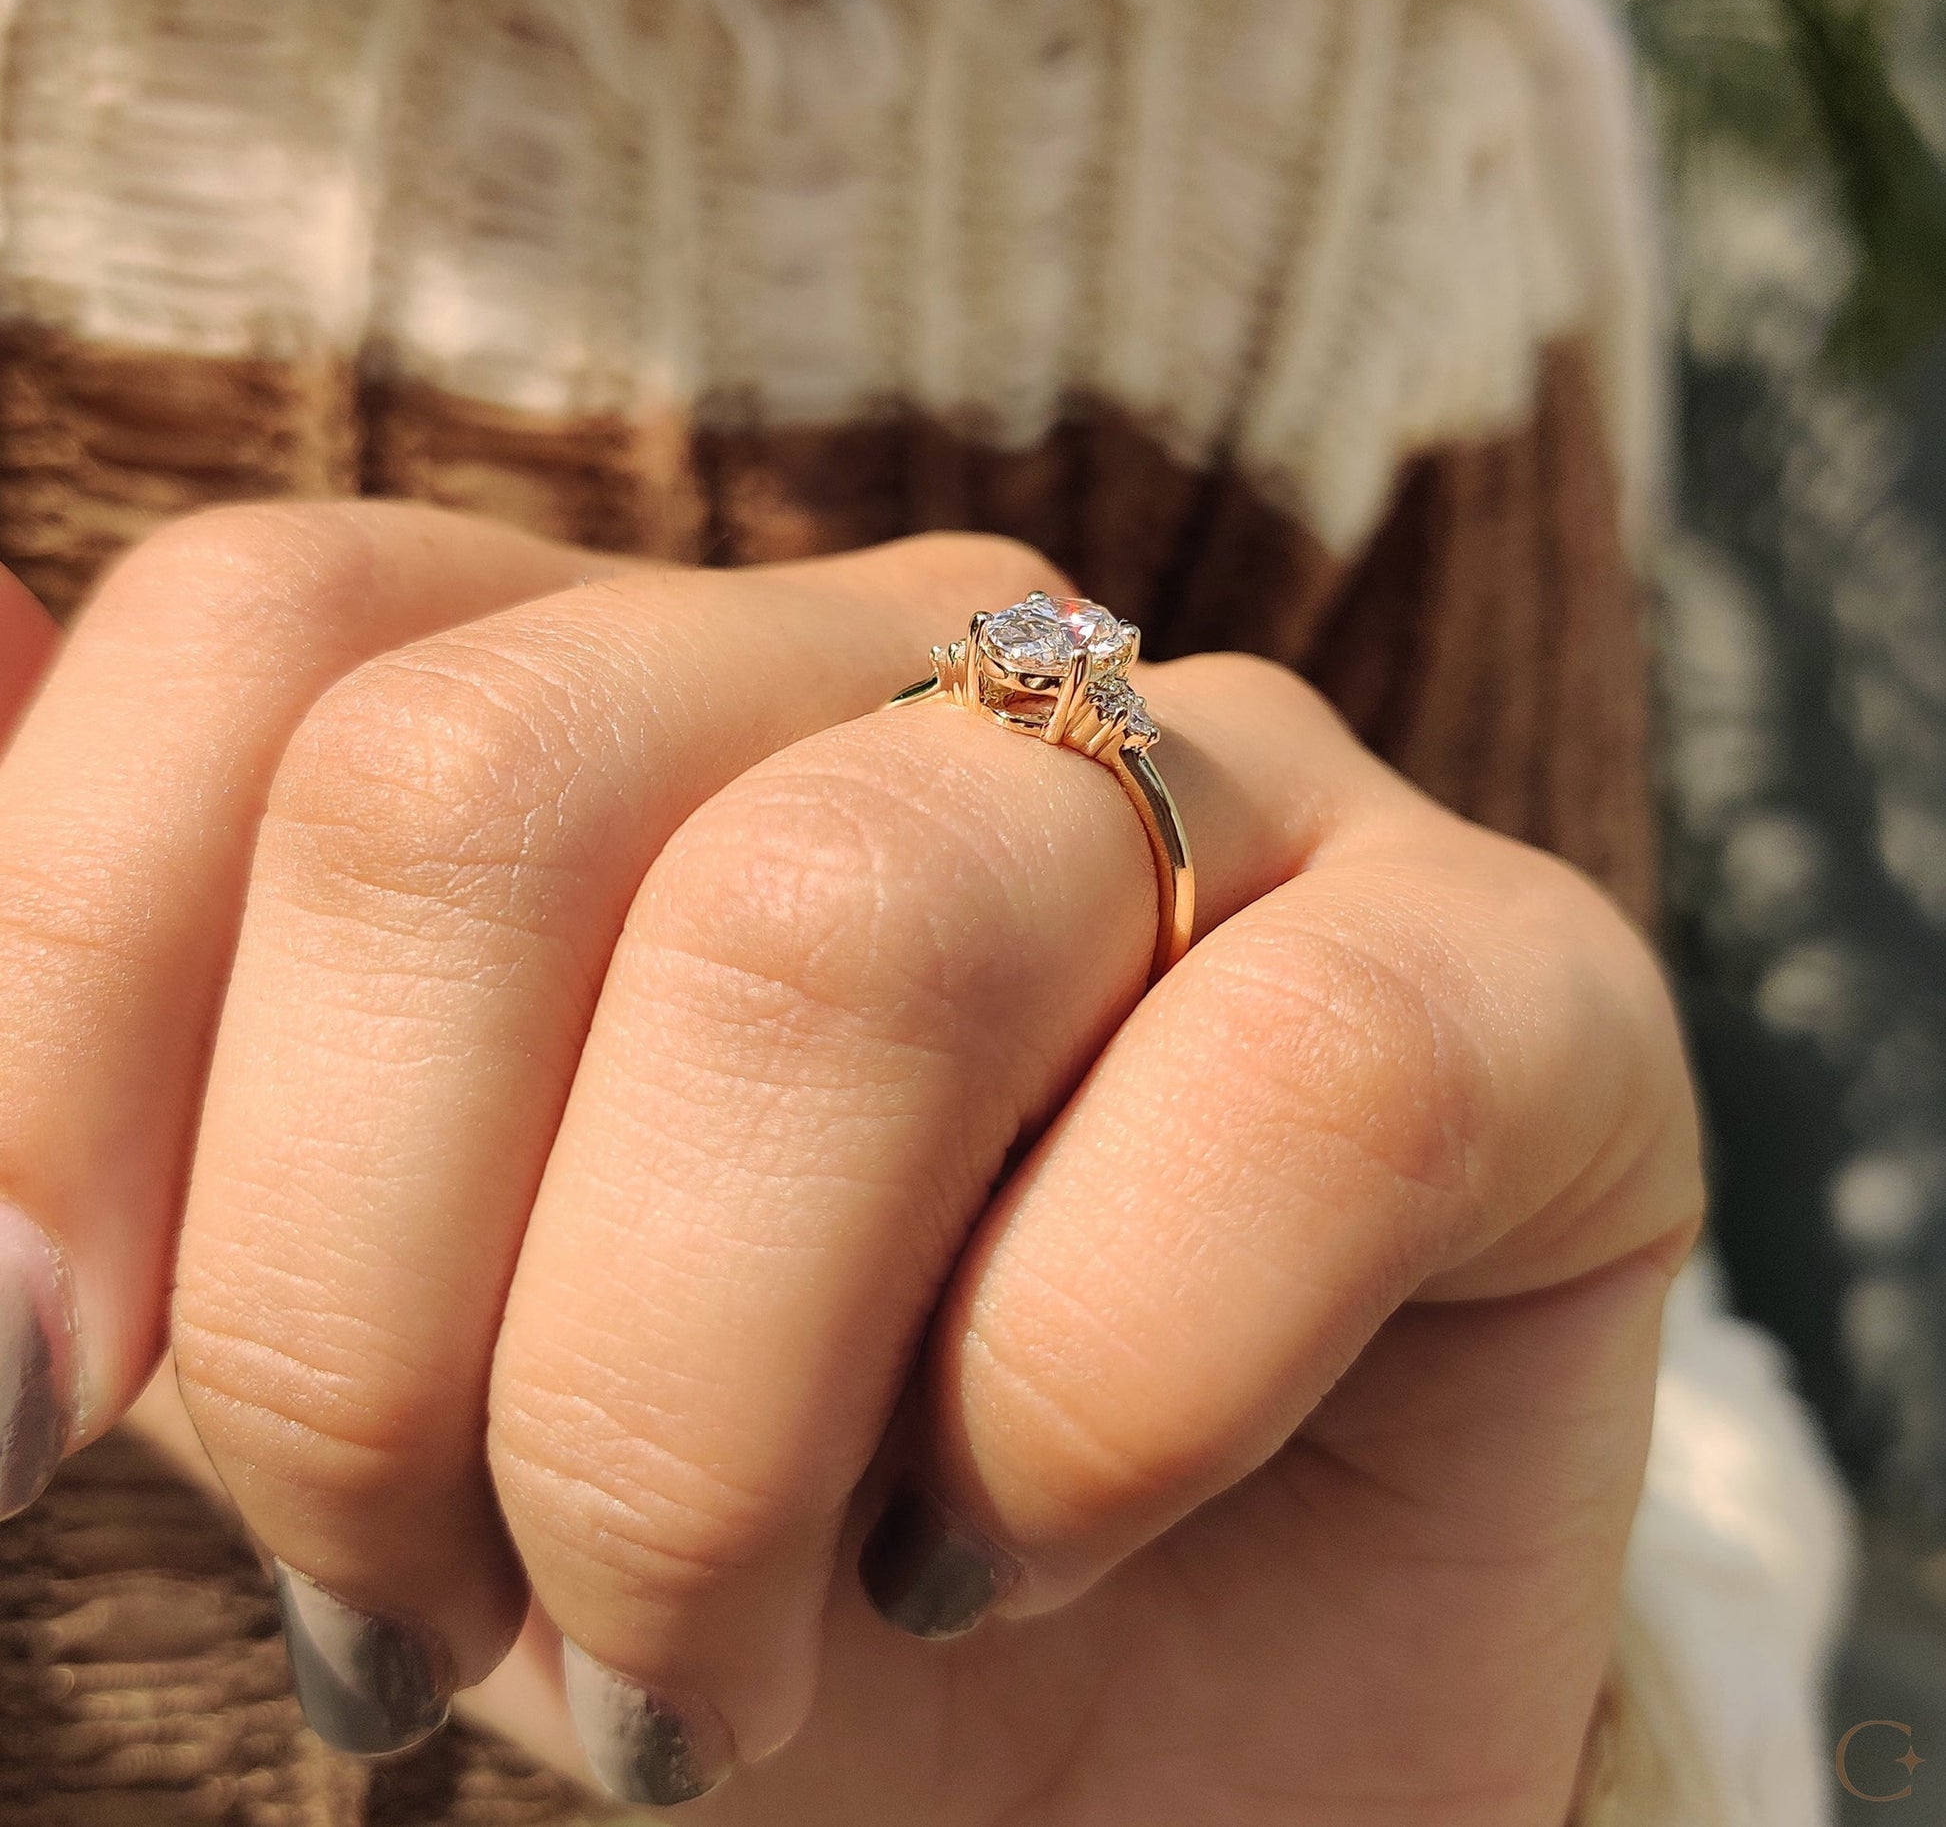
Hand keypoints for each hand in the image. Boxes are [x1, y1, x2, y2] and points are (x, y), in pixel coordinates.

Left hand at [0, 506, 1701, 1825]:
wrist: (1131, 1760)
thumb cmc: (730, 1547)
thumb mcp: (386, 1325)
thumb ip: (159, 1062)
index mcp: (647, 687)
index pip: (271, 644)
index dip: (63, 1023)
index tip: (43, 1409)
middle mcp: (929, 669)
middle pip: (488, 797)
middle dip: (383, 1323)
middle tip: (456, 1625)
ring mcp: (1247, 784)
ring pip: (837, 937)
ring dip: (691, 1408)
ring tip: (720, 1653)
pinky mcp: (1514, 987)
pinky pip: (1298, 1089)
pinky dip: (1084, 1397)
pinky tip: (1020, 1536)